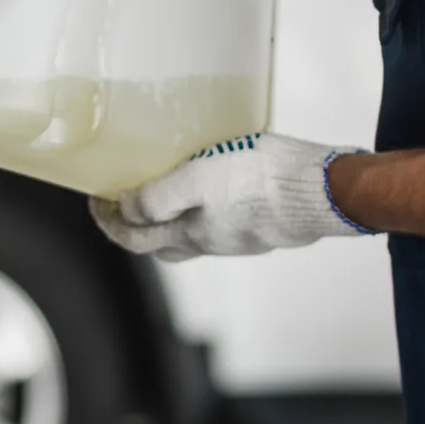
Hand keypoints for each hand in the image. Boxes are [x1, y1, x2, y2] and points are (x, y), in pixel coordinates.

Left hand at [90, 133, 371, 260]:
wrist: (328, 192)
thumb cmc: (262, 181)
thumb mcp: (199, 179)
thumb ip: (159, 197)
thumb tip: (126, 209)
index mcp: (192, 234)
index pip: (135, 239)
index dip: (109, 222)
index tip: (96, 199)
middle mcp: (215, 243)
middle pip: (162, 242)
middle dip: (136, 225)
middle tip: (124, 198)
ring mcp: (244, 237)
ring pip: (195, 233)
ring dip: (173, 216)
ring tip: (167, 186)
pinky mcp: (269, 224)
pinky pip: (226, 220)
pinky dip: (209, 207)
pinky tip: (217, 184)